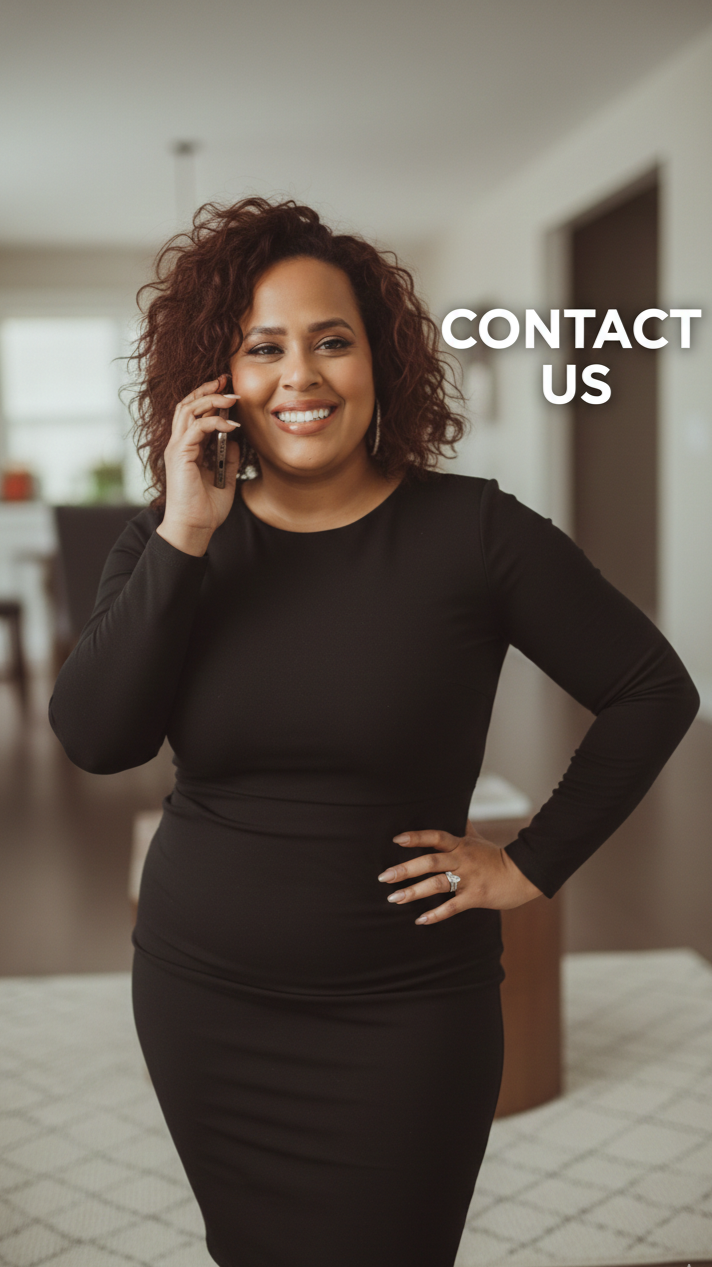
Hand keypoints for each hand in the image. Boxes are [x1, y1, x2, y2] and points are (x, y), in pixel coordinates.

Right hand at [157, 374, 241, 555]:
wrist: (194, 528)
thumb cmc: (206, 508)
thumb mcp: (225, 478)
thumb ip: (228, 457)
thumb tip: (235, 438)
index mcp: (187, 448)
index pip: (193, 413)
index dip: (208, 397)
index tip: (228, 389)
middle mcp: (178, 444)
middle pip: (187, 404)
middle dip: (207, 389)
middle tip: (227, 381)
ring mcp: (177, 449)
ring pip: (188, 410)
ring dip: (211, 400)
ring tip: (231, 398)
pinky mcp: (180, 455)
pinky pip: (196, 429)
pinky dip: (214, 422)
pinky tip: (232, 426)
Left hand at [378, 820, 541, 924]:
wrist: (523, 874)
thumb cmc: (496, 857)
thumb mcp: (478, 838)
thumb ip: (463, 826)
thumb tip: (455, 808)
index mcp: (461, 845)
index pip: (435, 837)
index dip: (416, 837)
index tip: (397, 840)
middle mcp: (462, 860)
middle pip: (430, 861)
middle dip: (405, 869)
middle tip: (384, 877)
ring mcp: (468, 879)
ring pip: (437, 883)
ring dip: (414, 891)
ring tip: (394, 898)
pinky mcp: (475, 897)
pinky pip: (452, 906)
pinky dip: (436, 914)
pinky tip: (420, 919)